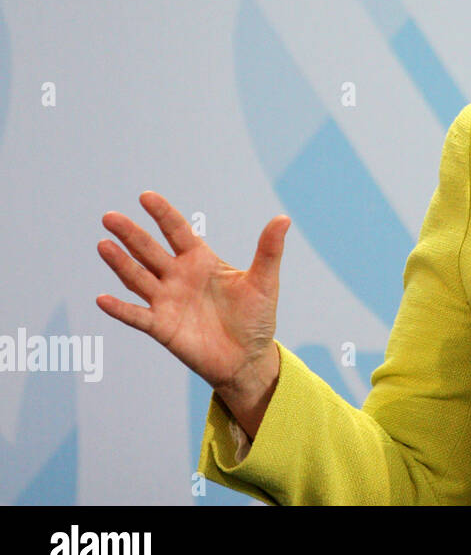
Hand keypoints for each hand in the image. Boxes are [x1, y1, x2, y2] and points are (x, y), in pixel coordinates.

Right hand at [95, 191, 288, 406]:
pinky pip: (137, 316)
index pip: (177, 231)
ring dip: (120, 263)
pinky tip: (103, 299)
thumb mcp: (265, 281)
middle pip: (150, 250)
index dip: (163, 214)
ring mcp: (167, 301)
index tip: (146, 196)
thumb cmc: (255, 317)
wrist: (248, 357)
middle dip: (131, 234)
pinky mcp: (162, 327)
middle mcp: (178, 276)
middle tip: (110, 216)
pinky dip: (120, 309)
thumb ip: (269, 250)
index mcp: (201, 260)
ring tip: (103, 244)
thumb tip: (283, 218)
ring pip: (138, 278)